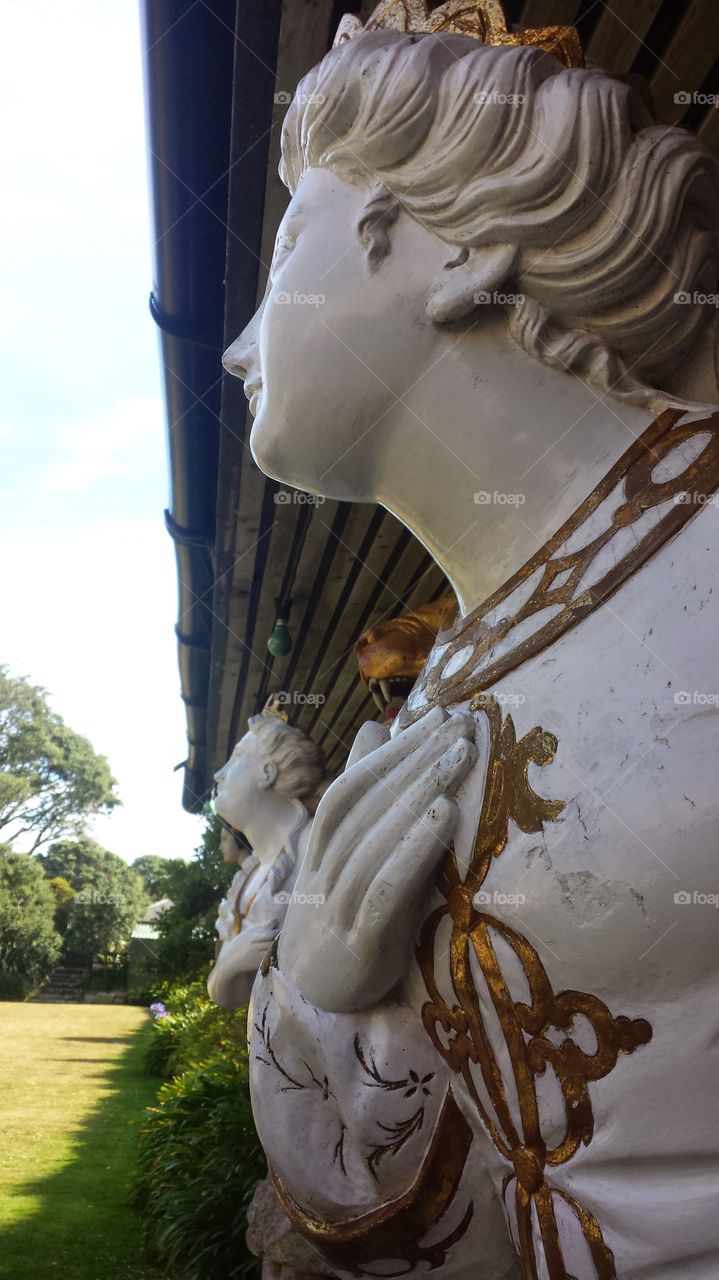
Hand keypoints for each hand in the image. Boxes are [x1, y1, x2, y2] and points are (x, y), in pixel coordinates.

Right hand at [278, 706, 475, 1011]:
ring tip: (462, 757)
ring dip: (421, 792)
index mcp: (323, 841)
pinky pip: (386, 887)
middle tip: (463, 727)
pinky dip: (414, 848)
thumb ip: (365, 791)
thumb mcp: (351, 848)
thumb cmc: (345, 908)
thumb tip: (375, 726)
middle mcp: (325, 866)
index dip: (398, 748)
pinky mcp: (361, 940)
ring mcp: (339, 903)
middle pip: (369, 802)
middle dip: (418, 759)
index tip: (443, 715)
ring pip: (377, 837)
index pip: (357, 782)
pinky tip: (445, 815)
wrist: (313, 992)